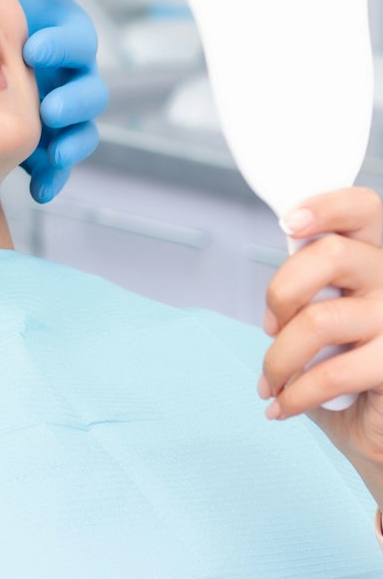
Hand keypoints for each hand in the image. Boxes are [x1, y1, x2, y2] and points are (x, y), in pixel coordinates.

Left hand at [0, 0, 108, 202]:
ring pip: (77, 132)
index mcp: (65, 37)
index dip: (63, 44)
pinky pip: (54, 163)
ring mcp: (54, 112)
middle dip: (73, 100)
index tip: (36, 45)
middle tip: (50, 104)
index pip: (77, 42)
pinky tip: (39, 189)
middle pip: (88, 93)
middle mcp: (67, 76)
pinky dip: (53, 177)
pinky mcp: (39, 142)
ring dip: (71, 144)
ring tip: (53, 154)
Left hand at [259, 187, 382, 471]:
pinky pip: (334, 372)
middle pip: (332, 254)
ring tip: (268, 381)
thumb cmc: (345, 367)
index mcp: (377, 257)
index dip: (327, 207)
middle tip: (269, 325)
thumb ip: (312, 286)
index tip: (288, 224)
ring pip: (320, 319)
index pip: (365, 209)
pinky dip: (297, 393)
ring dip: (278, 357)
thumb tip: (279, 276)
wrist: (377, 433)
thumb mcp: (326, 316)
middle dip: (282, 290)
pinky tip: (283, 406)